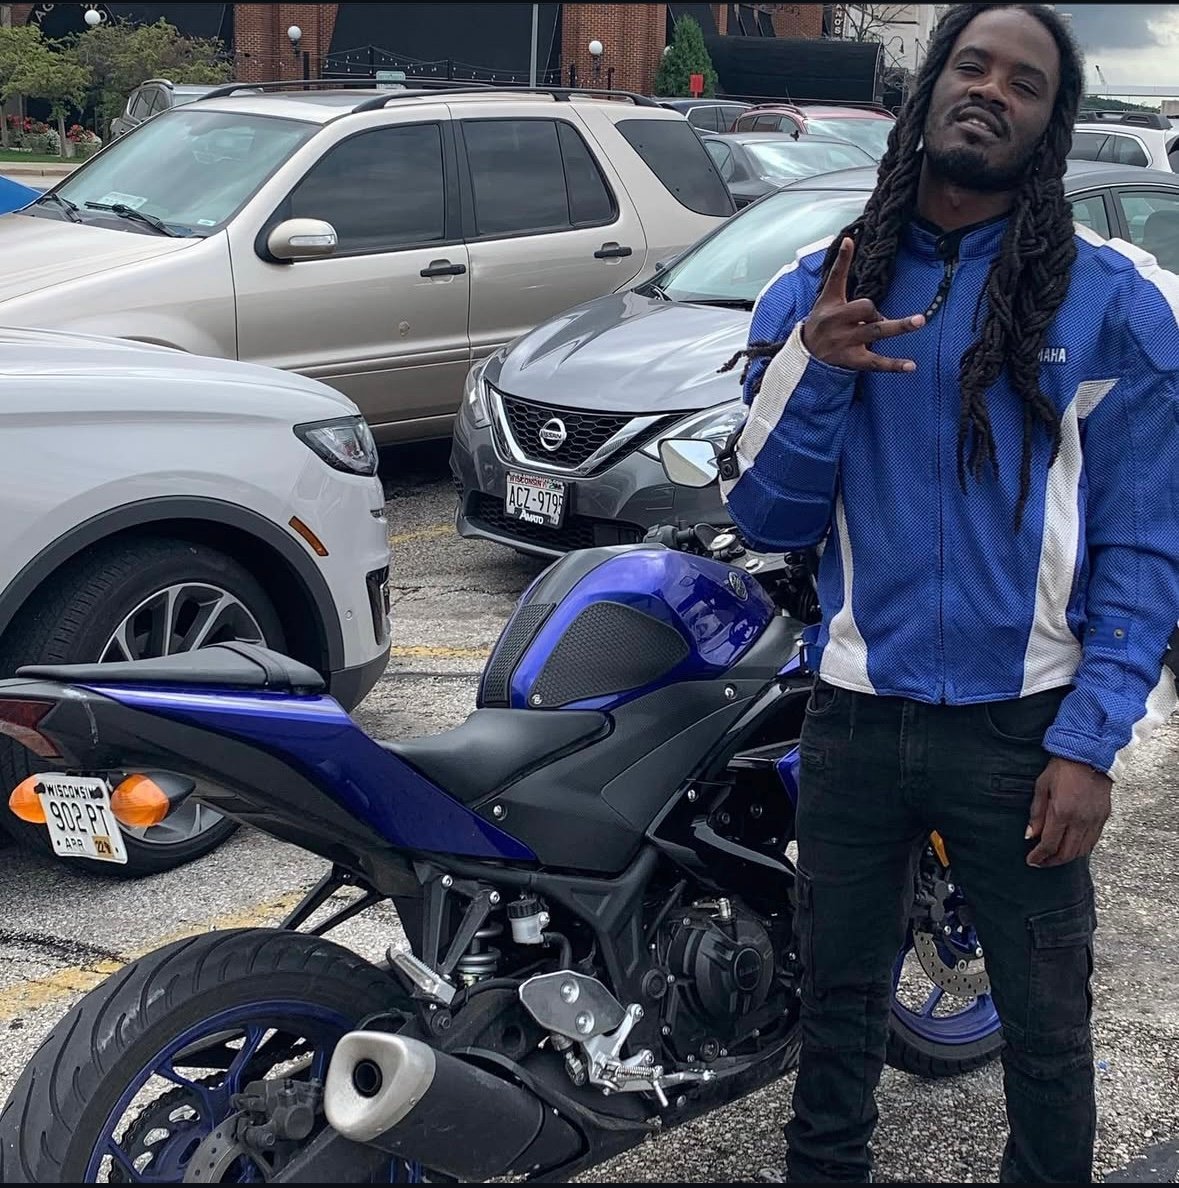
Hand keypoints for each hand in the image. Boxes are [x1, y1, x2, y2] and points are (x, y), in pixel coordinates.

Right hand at [801, 237, 925, 371]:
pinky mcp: (853, 360)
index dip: (843, 260)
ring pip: (875, 333)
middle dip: (874, 311)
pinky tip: (911, 366)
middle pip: (864, 308)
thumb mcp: (827, 295)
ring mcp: (846, 342)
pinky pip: (875, 363)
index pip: (837, 279)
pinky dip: (893, 365)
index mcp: (831, 304)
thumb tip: (849, 238)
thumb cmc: (822, 320)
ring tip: (919, 321)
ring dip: (898, 326)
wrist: (806, 354)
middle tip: (876, 315)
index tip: (849, 241)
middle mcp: (837, 323)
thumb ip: (839, 270)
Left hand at [1025, 757, 1112, 867]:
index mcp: (1062, 812)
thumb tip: (1030, 835)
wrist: (1089, 757)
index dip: (1039, 856)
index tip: (1031, 861)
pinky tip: (1070, 848)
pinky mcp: (1103, 818)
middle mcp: (1080, 820)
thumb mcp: (1041, 787)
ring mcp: (1094, 821)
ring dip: (1066, 858)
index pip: (1049, 844)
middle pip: (1066, 853)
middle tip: (1040, 863)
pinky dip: (1080, 850)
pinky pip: (1092, 842)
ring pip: (1081, 851)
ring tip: (1053, 858)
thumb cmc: (1061, 769)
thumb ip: (1036, 814)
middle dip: (1051, 861)